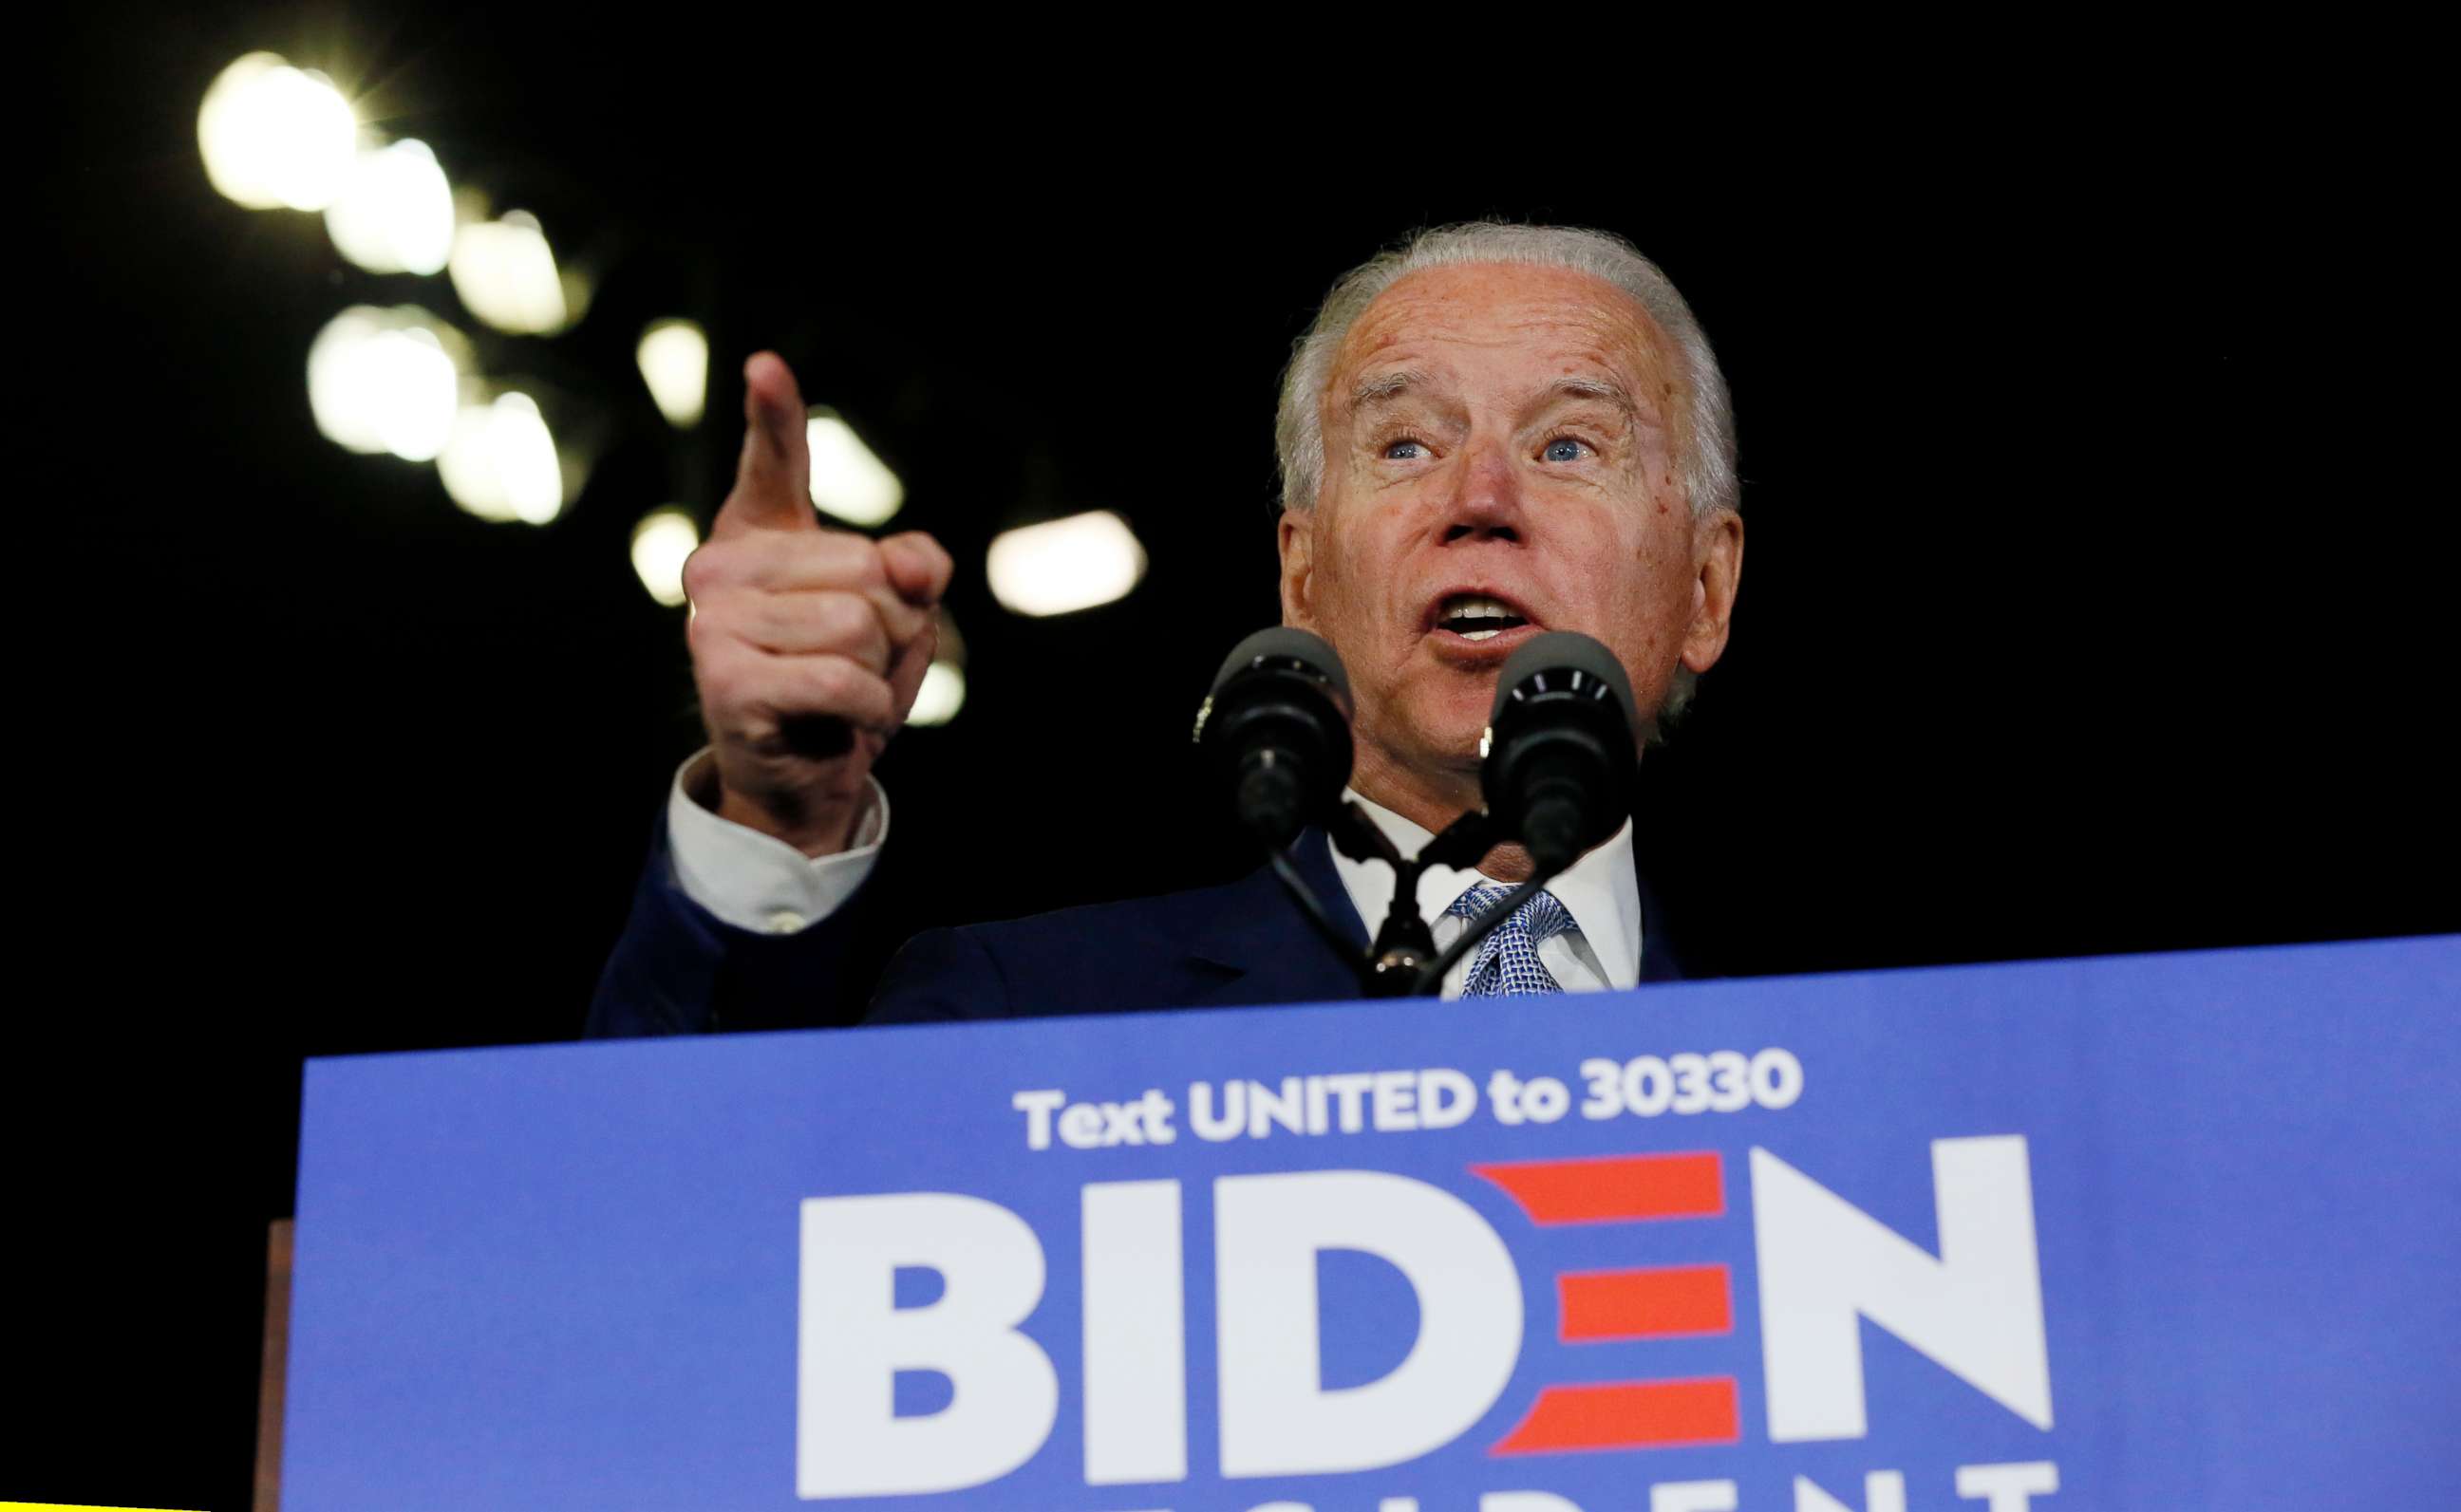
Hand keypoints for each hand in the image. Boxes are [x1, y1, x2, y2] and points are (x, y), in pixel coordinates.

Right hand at [682, 353, 952, 854]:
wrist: (805, 773)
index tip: (767, 365)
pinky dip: (868, 707)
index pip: (773, 462)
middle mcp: (720, 566)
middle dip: (896, 623)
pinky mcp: (724, 679)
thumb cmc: (845, 680)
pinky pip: (842, 677)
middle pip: (866, 567)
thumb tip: (912, 563)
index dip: (775, 413)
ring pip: (859, 621)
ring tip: (849, 691)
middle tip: (862, 661)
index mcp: (758, 534)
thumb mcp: (900, 614)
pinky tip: (841, 722)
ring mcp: (712, 621)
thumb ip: (913, 570)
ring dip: (882, 669)